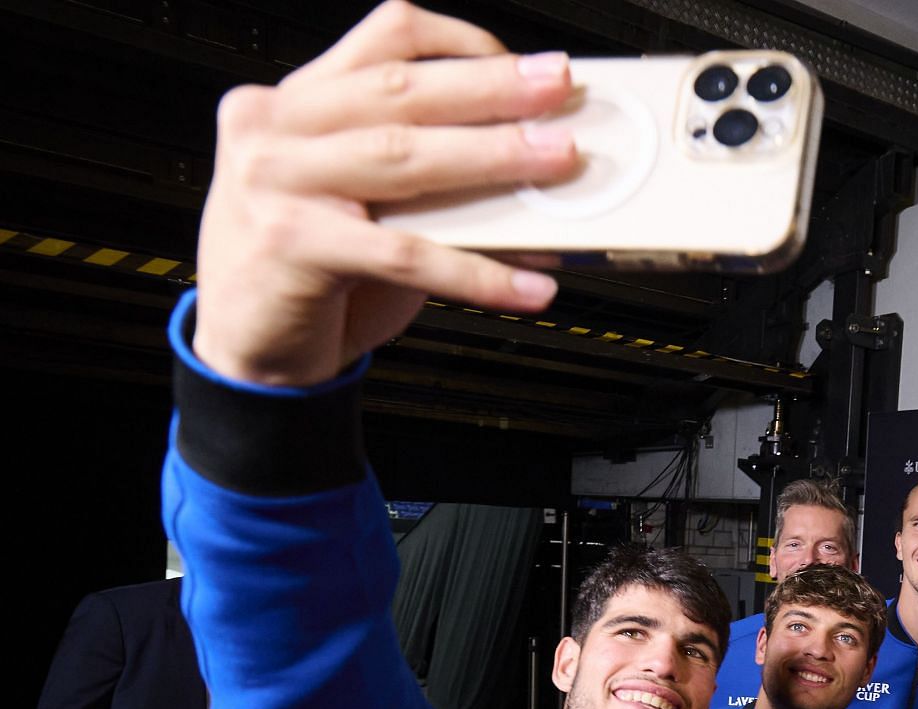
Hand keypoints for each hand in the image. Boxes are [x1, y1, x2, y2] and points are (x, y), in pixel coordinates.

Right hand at [191, 1, 579, 386]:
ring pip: (403, 157)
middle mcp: (275, 128)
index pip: (385, 39)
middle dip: (492, 88)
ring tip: (558, 163)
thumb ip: (426, 177)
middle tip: (557, 89)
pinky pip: (404, 254)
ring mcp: (274, 180)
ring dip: (493, 158)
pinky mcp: (290, 243)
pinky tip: (526, 287)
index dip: (462, 44)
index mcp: (294, 101)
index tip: (525, 64)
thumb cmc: (310, 272)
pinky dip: (477, 272)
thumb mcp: (364, 203)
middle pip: (401, 91)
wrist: (249, 349)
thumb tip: (530, 171)